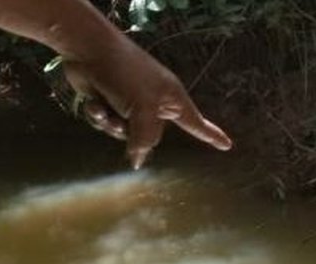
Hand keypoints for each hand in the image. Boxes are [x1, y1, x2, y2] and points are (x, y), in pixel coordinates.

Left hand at [62, 33, 231, 167]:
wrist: (88, 49)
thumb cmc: (125, 73)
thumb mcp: (143, 110)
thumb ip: (145, 140)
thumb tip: (138, 162)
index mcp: (172, 99)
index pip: (197, 123)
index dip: (212, 136)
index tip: (227, 146)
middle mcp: (154, 102)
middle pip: (150, 137)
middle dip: (132, 133)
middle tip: (123, 118)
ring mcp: (131, 102)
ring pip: (124, 133)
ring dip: (112, 125)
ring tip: (105, 109)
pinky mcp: (110, 101)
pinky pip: (107, 123)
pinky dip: (99, 115)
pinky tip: (93, 102)